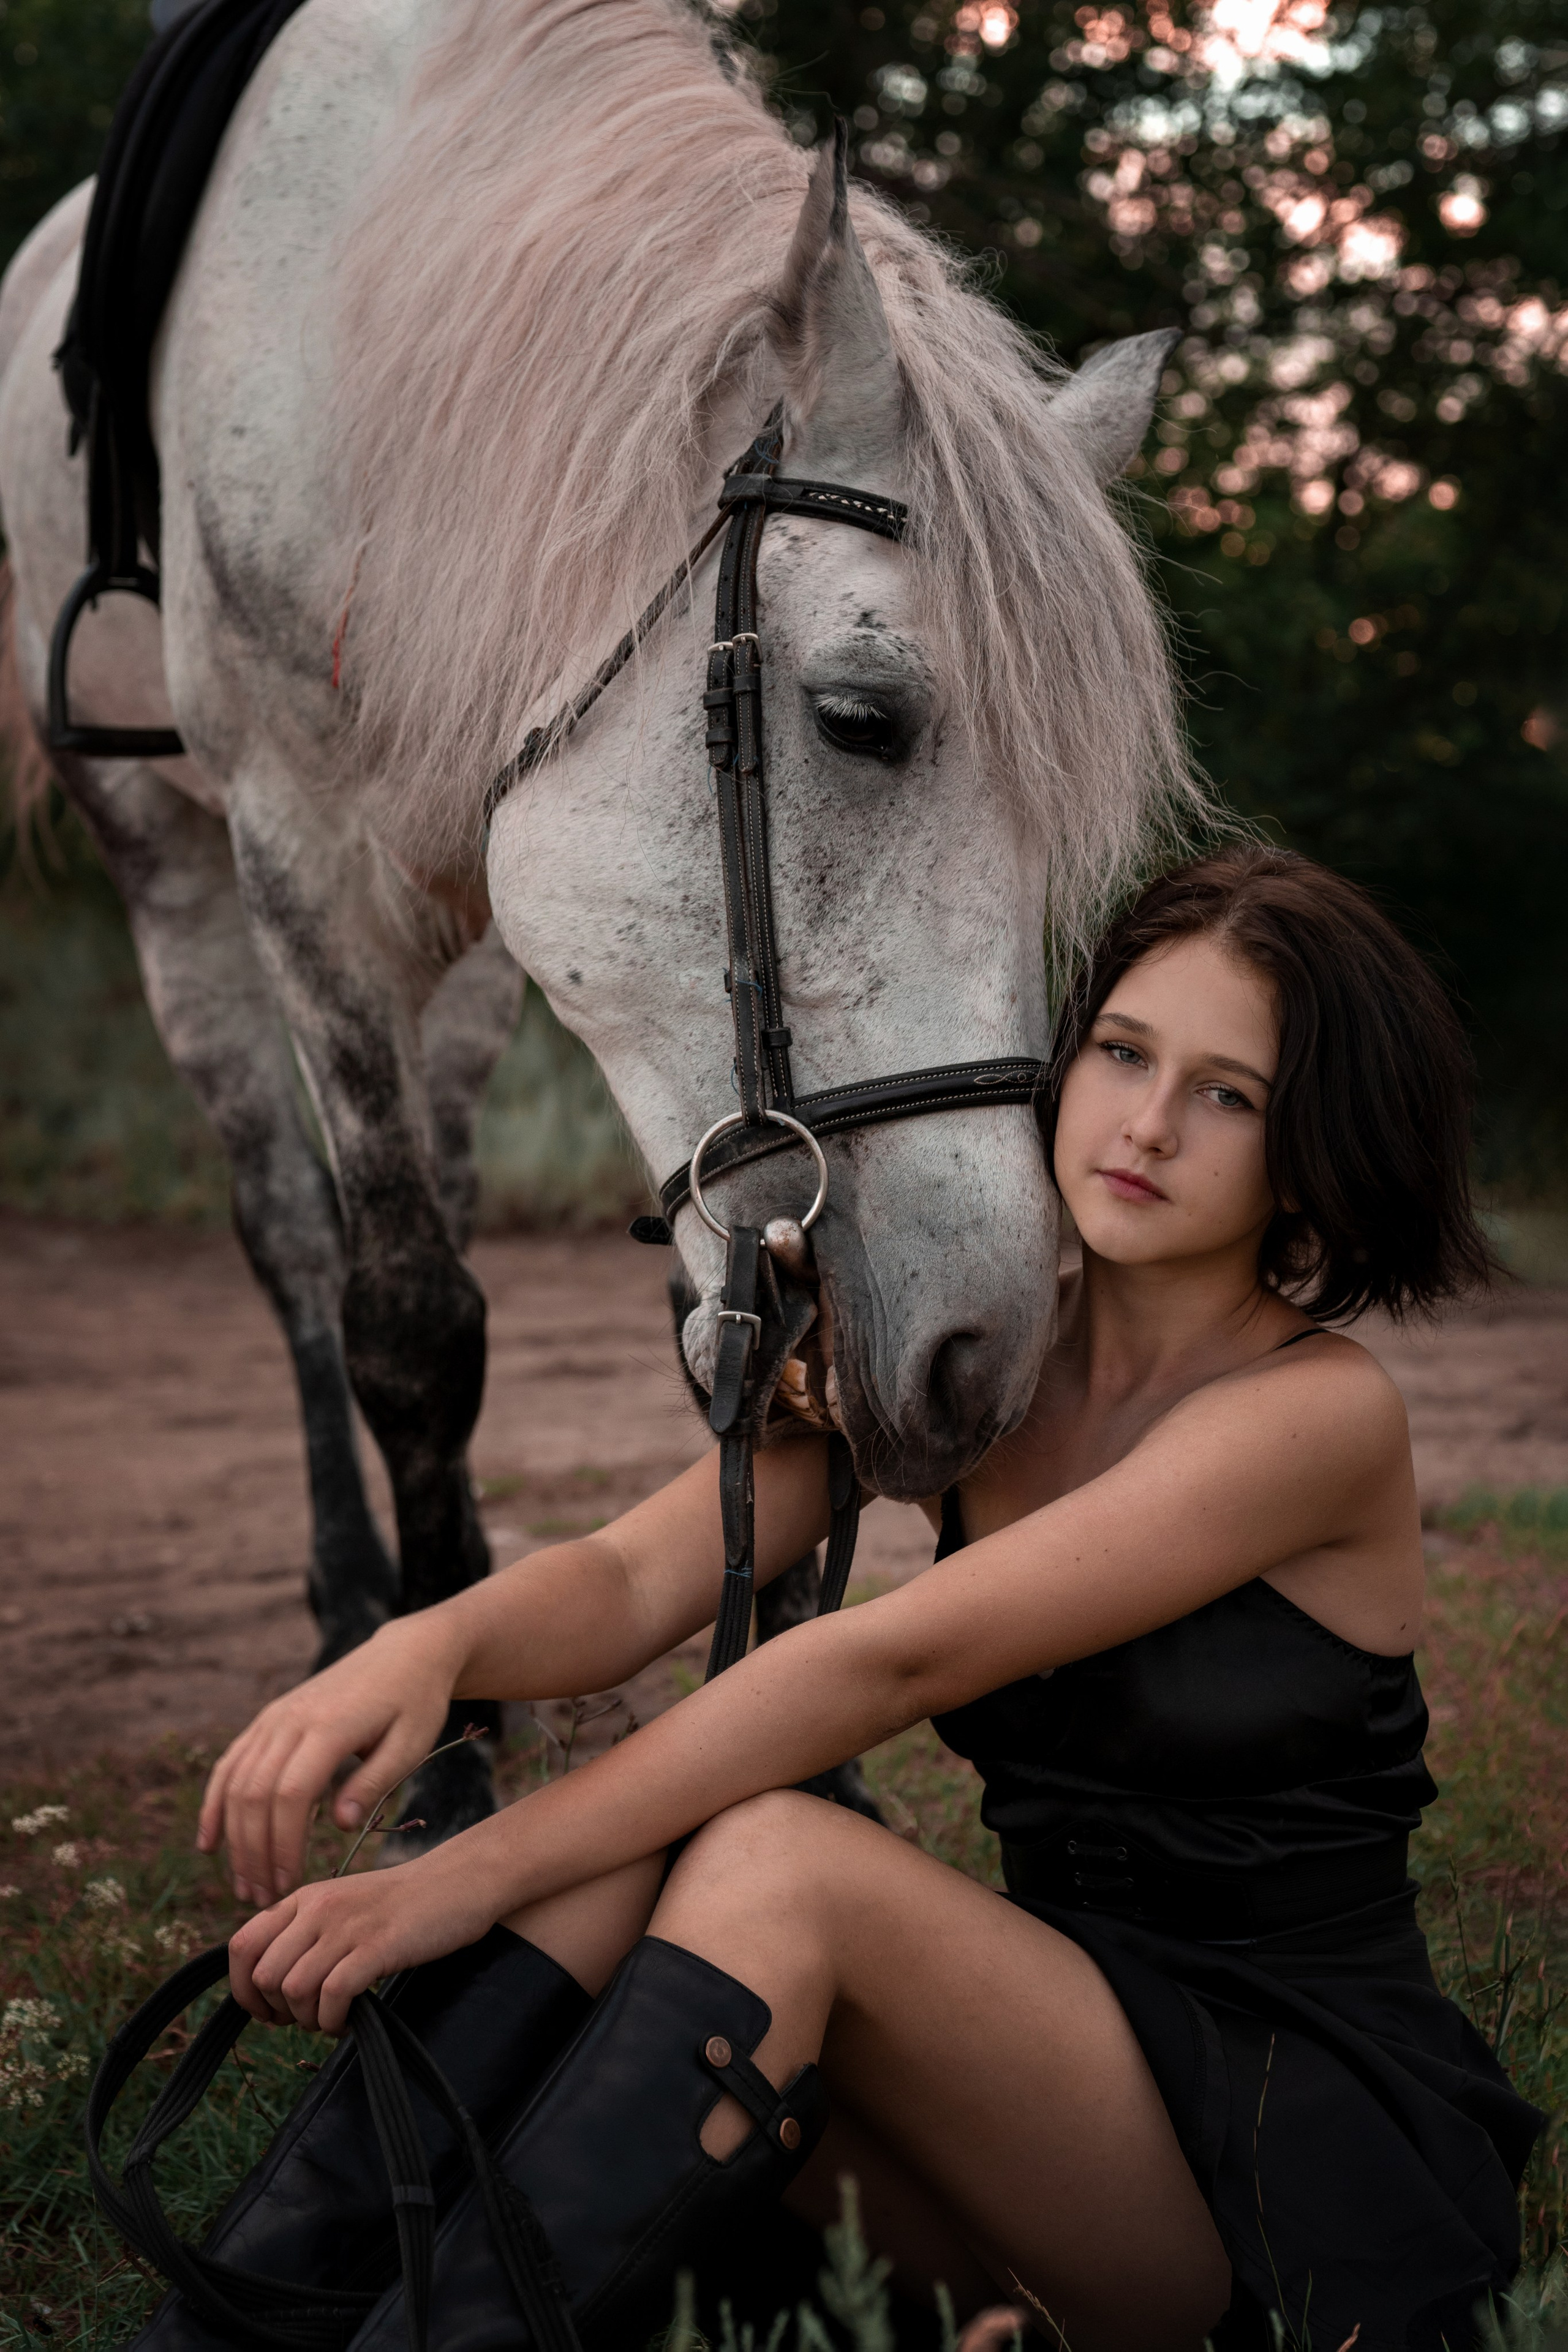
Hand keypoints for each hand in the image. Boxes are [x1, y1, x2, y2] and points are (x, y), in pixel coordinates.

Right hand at [197, 1617, 458, 1904]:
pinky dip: (216, 1803)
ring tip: (243, 1885)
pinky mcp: (269, 1717)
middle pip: (256, 1793)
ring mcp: (275, 1716)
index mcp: (329, 1726)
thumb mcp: (410, 1744)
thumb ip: (372, 1784)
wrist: (406, 1653)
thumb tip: (339, 1828)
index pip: (291, 1795)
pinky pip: (231, 1762)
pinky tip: (209, 1842)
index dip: (282, 1845)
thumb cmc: (415, 1703)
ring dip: (233, 1838)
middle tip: (261, 1899)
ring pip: (236, 1782)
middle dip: (253, 1852)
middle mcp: (292, 1719)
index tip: (287, 1886)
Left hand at [228, 1846, 496, 2033]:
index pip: (242, 1945)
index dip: (243, 1990)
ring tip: (331, 2019)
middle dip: (278, 2012)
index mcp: (304, 1898)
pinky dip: (335, 2020)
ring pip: (295, 1990)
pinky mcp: (378, 1946)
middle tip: (305, 2019)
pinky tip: (350, 2020)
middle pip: (265, 1976)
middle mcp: (318, 1908)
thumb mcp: (342, 1905)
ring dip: (308, 2020)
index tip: (267, 2012)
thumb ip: (305, 1932)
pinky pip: (334, 1995)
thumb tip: (270, 1985)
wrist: (459, 1881)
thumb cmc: (401, 1904)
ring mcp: (348, 1925)